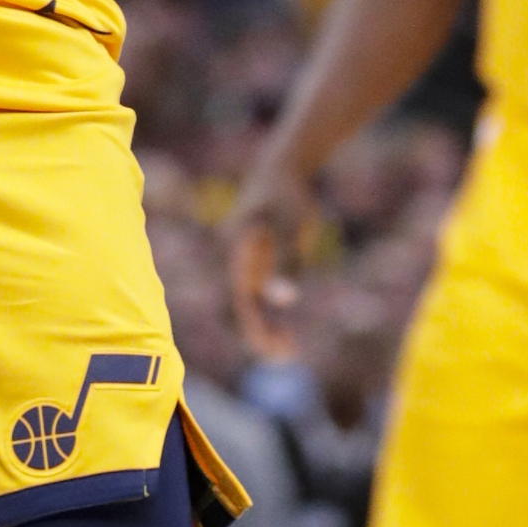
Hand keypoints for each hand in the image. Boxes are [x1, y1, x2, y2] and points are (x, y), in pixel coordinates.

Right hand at [224, 155, 313, 362]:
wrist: (285, 168)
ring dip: (263, 330)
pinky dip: (270, 317)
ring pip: (246, 305)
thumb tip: (284, 301)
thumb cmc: (289, 195)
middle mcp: (234, 260)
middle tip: (285, 358)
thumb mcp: (293, 227)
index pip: (239, 299)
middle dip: (257, 334)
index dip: (253, 326)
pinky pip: (257, 297)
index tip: (271, 350)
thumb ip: (287, 263)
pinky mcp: (257, 262)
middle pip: (238, 306)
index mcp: (235, 251)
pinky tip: (287, 335)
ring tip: (289, 353)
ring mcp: (244, 262)